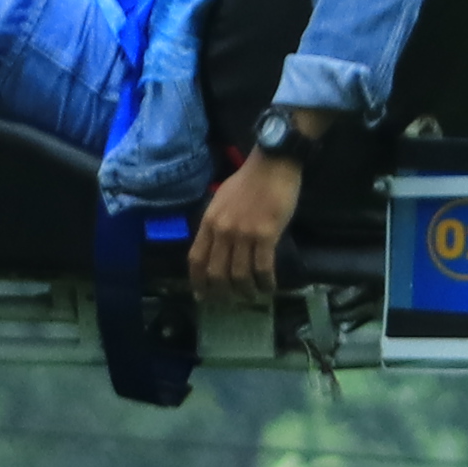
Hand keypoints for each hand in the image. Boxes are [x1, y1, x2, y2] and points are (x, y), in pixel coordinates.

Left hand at [190, 144, 304, 293]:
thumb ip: (216, 224)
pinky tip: (269, 288)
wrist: (272, 164)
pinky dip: (265, 283)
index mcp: (209, 222)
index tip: (202, 297)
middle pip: (216, 273)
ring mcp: (243, 233)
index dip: (198, 283)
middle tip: (231, 302)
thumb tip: (216, 248)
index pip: (196, 260)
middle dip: (222, 293)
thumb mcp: (221, 201)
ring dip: (246, 292)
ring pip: (239, 275)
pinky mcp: (266, 235)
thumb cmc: (248, 181)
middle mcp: (222, 230)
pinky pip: (262, 268)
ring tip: (253, 296)